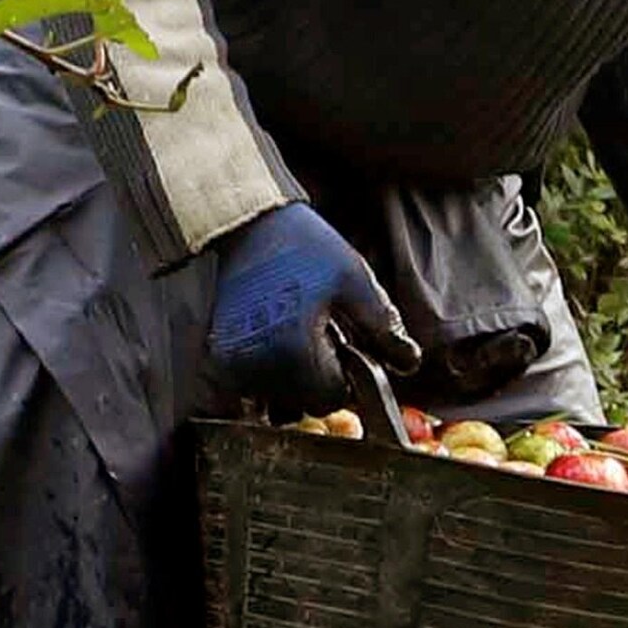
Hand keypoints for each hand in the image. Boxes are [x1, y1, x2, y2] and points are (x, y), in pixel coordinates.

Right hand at [206, 201, 414, 413]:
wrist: (247, 224)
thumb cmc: (303, 247)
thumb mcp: (354, 281)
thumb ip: (383, 327)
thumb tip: (408, 364)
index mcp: (293, 352)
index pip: (332, 398)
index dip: (347, 378)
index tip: (345, 347)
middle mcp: (256, 367)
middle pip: (303, 403)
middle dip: (320, 378)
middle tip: (323, 335)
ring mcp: (232, 364)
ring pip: (276, 398)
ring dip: (294, 378)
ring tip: (298, 333)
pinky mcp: (219, 356)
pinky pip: (251, 384)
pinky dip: (269, 371)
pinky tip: (277, 337)